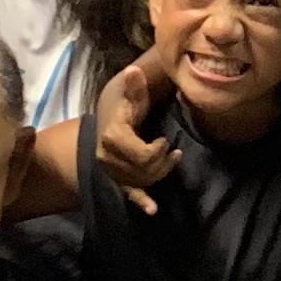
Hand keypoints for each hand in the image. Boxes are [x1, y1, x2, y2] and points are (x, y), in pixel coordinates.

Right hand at [92, 54, 180, 206]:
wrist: (109, 118)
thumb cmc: (125, 107)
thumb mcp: (132, 96)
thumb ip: (135, 86)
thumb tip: (134, 71)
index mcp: (112, 138)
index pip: (143, 156)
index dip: (159, 151)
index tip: (165, 140)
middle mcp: (107, 157)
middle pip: (145, 171)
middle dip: (163, 163)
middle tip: (173, 151)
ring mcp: (111, 171)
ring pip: (143, 182)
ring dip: (161, 173)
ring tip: (171, 159)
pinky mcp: (116, 179)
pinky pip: (128, 194)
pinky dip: (142, 201)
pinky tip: (153, 209)